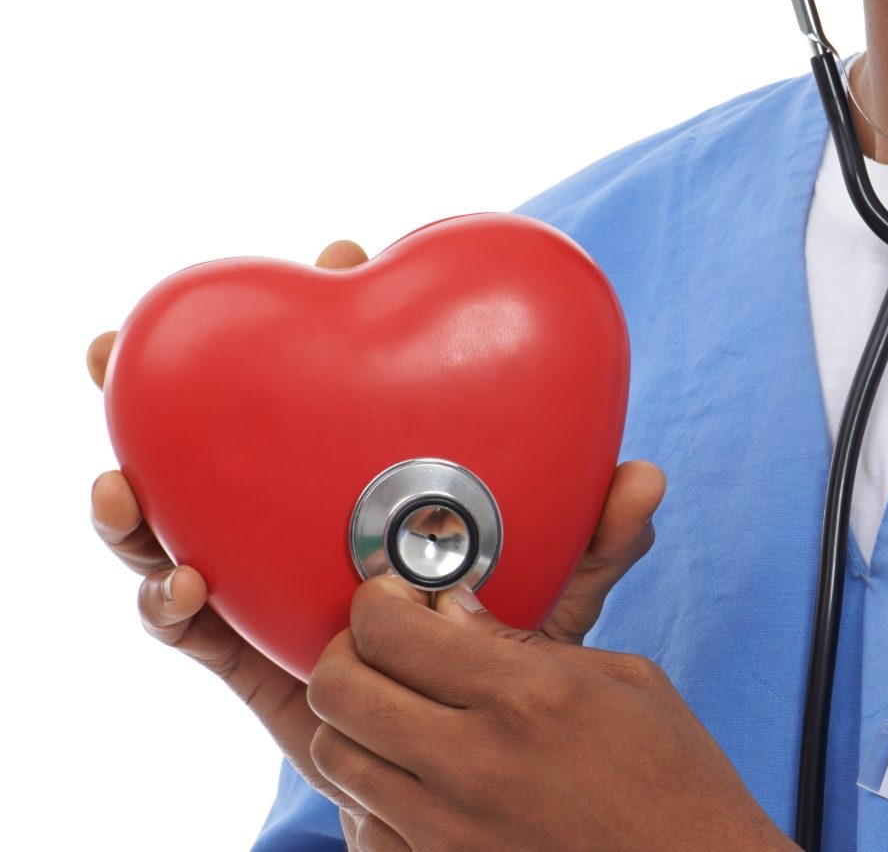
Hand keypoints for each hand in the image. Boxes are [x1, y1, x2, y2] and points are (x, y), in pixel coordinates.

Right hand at [86, 239, 667, 844]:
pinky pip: (185, 621)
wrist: (468, 757)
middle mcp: (308, 509)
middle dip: (176, 381)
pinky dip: (165, 600)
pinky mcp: (243, 645)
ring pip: (178, 518)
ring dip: (135, 495)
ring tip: (117, 486)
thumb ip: (598, 542)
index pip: (348, 375)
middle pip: (231, 432)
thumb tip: (644, 479)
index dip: (337, 310)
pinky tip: (182, 583)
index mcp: (374, 473)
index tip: (342, 255)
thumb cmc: (506, 651)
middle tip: (117, 342)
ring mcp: (265, 571)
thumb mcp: (561, 594)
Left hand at [305, 579, 791, 851]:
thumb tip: (451, 612)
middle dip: (347, 652)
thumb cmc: (676, 782)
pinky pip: (362, 820)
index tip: (394, 598)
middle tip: (377, 645)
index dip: (379, 601)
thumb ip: (528, 646)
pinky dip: (370, 786)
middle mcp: (477, 764)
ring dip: (352, 720)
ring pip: (336, 755)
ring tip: (391, 707)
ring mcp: (450, 830)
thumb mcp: (625, 684)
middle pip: (340, 688)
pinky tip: (409, 769)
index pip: (392, 630)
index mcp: (531, 698)